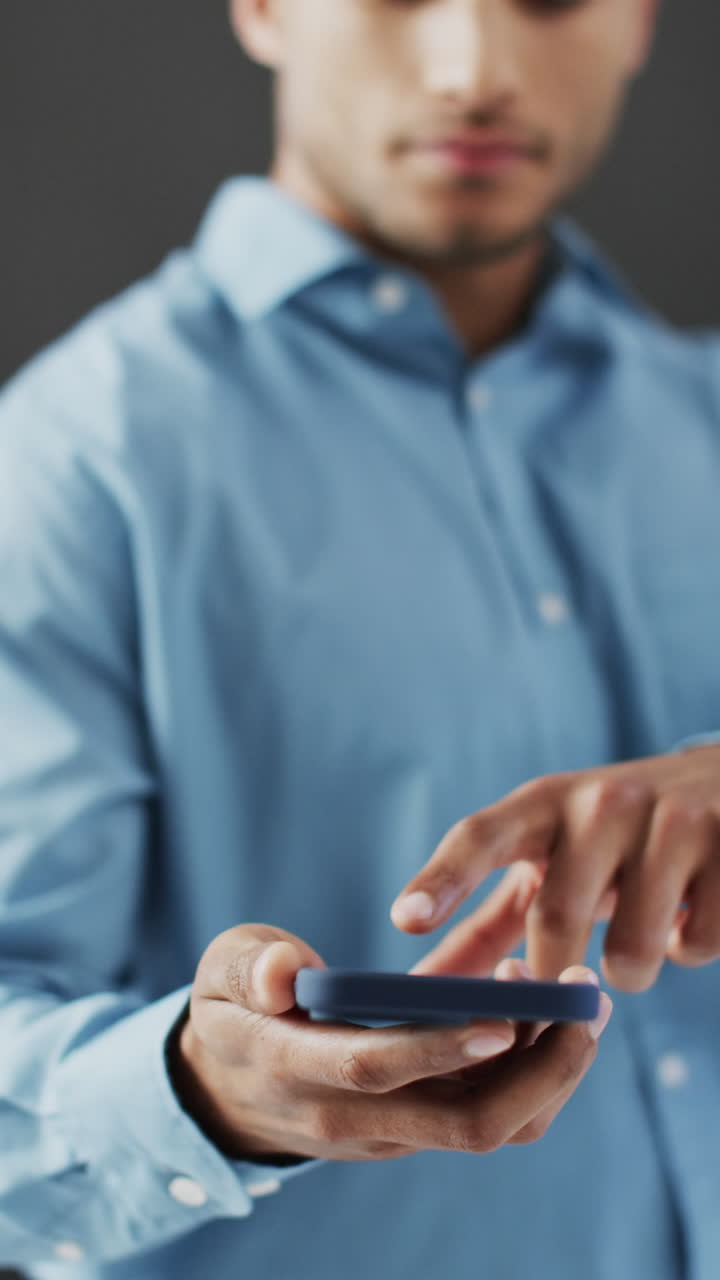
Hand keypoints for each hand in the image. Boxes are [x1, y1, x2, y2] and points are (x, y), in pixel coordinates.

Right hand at [170, 922, 610, 1163]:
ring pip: (492, 1126)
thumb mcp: (221, 972)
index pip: (376, 1069)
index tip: (503, 1015)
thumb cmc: (231, 1011)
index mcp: (296, 1069)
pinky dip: (530, 1067)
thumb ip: (251, 965)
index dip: (440, 1048)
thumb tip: (285, 972)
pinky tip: (539, 1004)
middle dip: (540, 1071)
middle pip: (465, 1124)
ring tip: (575, 995)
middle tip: (583, 1000)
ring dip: (548, 1070)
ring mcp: (392, 1132)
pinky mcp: (417, 1128)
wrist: (226, 1090)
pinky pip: (490, 1112)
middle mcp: (353, 1117)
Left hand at [390, 744, 719, 990]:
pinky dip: (691, 949)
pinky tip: (691, 911)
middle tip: (569, 985)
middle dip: (557, 976)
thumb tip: (417, 993)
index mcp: (542, 804)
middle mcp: (601, 801)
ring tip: (642, 930)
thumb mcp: (546, 863)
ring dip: (631, 970)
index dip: (442, 879)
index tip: (404, 919)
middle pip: (557, 920)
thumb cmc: (608, 843)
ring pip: (633, 953)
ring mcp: (671, 821)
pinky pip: (697, 946)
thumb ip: (480, 928)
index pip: (479, 836)